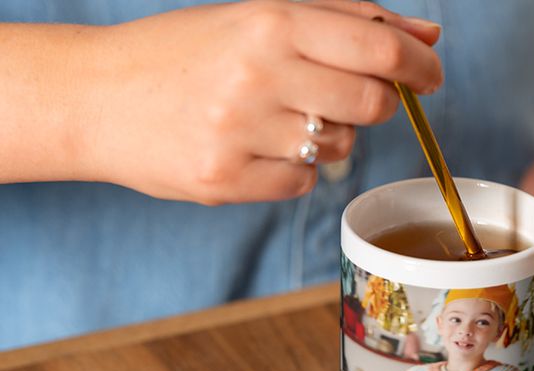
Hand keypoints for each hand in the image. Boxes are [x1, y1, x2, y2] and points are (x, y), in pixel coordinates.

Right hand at [82, 0, 441, 203]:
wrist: (95, 96)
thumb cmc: (187, 52)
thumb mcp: (261, 14)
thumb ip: (349, 20)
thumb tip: (427, 38)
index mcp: (269, 21)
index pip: (380, 51)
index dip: (421, 67)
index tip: (431, 76)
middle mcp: (258, 75)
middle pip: (372, 102)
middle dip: (376, 102)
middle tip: (347, 96)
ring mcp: (240, 132)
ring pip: (340, 147)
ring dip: (330, 134)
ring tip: (279, 117)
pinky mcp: (226, 180)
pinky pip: (304, 182)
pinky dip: (295, 167)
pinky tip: (257, 147)